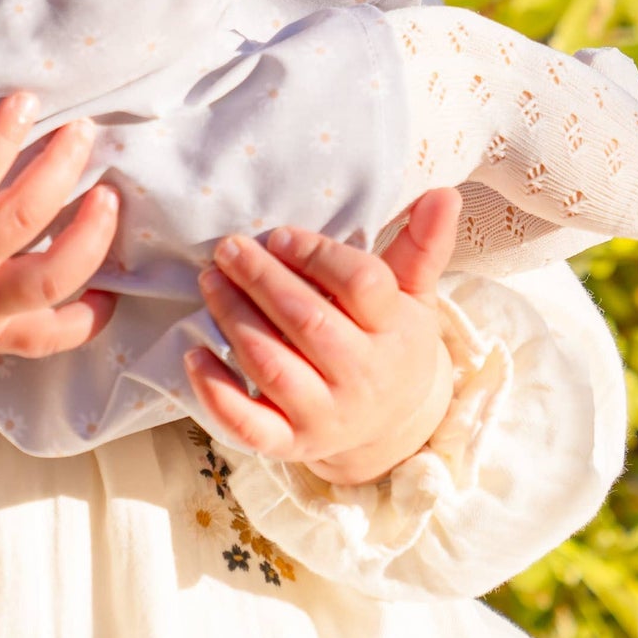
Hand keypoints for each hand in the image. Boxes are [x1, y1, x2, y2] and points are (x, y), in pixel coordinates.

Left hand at [183, 188, 461, 484]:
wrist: (393, 426)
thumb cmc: (392, 341)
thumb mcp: (414, 294)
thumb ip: (423, 245)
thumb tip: (445, 193)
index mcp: (394, 332)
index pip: (363, 286)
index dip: (317, 256)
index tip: (280, 234)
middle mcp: (362, 377)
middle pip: (309, 321)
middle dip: (263, 280)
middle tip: (230, 248)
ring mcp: (325, 415)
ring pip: (273, 366)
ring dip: (235, 319)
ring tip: (211, 281)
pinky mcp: (290, 444)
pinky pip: (248, 425)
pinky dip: (217, 393)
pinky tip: (192, 355)